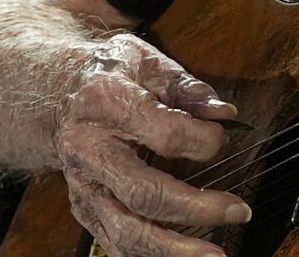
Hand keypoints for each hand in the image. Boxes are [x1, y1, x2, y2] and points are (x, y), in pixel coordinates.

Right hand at [56, 34, 249, 256]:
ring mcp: (84, 185)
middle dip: (195, 209)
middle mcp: (89, 149)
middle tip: (237, 211)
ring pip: (126, 230)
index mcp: (106, 103)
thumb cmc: (112, 74)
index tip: (224, 138)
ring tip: (214, 255)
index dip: (203, 141)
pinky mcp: (84, 208)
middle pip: (143, 193)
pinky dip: (148, 256)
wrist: (61, 93)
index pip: (163, 133)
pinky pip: (114, 242)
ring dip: (173, 249)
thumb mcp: (148, 61)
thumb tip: (225, 114)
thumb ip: (189, 89)